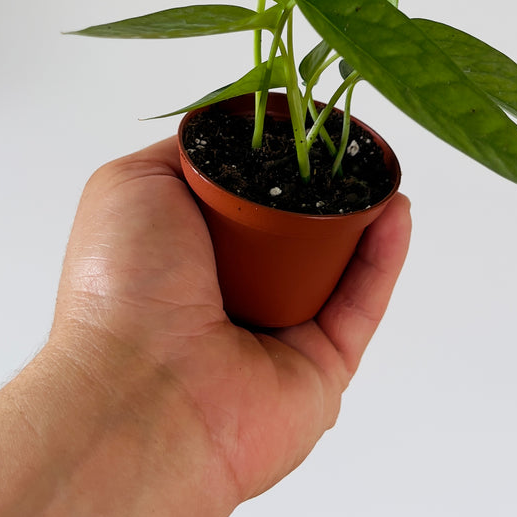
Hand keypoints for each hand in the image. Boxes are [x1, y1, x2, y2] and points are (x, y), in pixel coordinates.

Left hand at [51, 136, 411, 505]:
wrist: (142, 390)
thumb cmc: (121, 287)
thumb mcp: (131, 185)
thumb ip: (182, 154)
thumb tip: (226, 134)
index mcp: (182, 257)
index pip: (240, 202)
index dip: (271, 163)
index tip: (303, 126)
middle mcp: (228, 297)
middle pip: (294, 232)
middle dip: (322, 189)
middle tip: (349, 148)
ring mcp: (277, 335)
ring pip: (335, 266)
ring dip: (363, 218)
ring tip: (383, 171)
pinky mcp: (322, 369)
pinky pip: (361, 304)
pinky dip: (383, 258)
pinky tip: (396, 211)